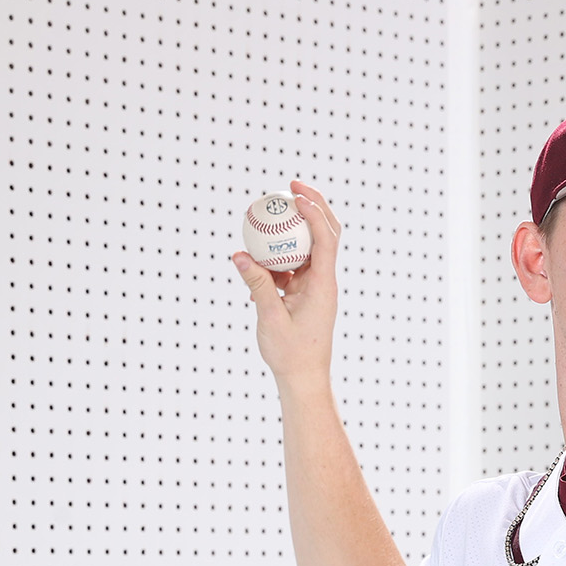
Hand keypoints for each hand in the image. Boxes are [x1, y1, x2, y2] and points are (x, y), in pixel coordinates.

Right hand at [230, 179, 343, 386]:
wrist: (303, 379)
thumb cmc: (291, 354)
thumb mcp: (270, 318)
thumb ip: (257, 284)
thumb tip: (239, 254)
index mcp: (323, 285)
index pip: (326, 239)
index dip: (314, 212)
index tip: (295, 195)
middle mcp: (324, 281)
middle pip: (325, 233)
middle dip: (311, 206)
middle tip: (290, 187)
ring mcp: (315, 286)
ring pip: (308, 248)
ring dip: (290, 231)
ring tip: (268, 215)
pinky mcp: (305, 293)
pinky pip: (293, 266)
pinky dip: (278, 257)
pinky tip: (256, 258)